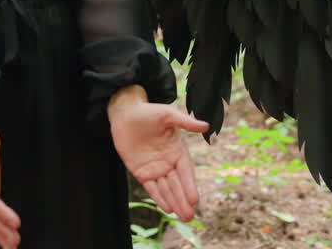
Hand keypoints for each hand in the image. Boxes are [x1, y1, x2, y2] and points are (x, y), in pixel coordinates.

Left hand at [108, 86, 209, 221]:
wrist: (125, 114)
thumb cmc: (149, 112)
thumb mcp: (168, 115)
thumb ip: (185, 122)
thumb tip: (205, 126)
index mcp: (178, 151)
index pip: (186, 172)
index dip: (190, 186)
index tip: (195, 200)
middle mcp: (168, 162)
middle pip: (178, 184)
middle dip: (184, 200)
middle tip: (190, 216)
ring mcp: (155, 169)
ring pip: (167, 189)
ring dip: (175, 202)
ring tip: (183, 217)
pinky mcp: (141, 172)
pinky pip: (152, 188)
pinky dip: (159, 198)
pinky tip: (167, 209)